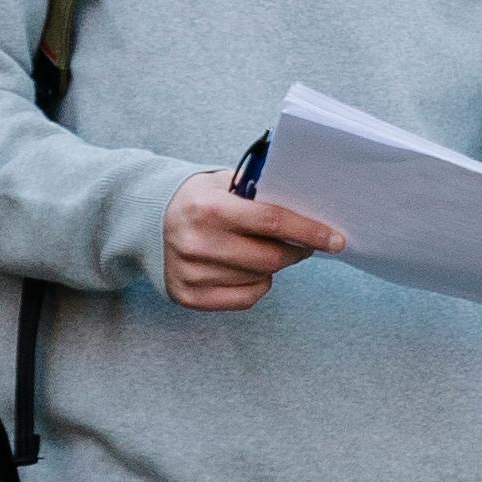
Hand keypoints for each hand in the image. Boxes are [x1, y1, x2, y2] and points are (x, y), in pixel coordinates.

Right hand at [162, 174, 343, 311]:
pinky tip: (247, 270)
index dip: (309, 231)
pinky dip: (257, 285)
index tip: (335, 239)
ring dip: (273, 267)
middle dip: (297, 251)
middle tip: (304, 245)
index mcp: (209, 207)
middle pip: (270, 257)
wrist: (145, 221)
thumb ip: (261, 193)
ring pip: (261, 279)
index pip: (272, 221)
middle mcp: (197, 242)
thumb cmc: (198, 199)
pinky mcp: (187, 295)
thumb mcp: (224, 182)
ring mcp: (191, 272)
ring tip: (262, 251)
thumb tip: (310, 209)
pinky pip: (245, 298)